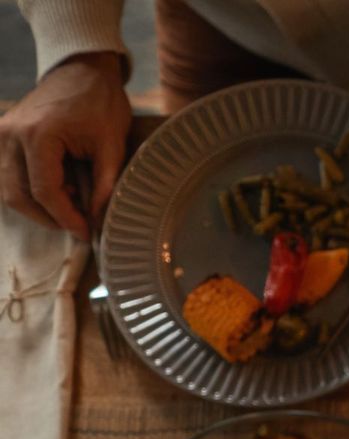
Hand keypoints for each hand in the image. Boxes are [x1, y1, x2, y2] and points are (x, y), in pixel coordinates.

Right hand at [0, 54, 129, 237]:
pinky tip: (59, 186)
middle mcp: (11, 135)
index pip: (44, 192)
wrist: (81, 70)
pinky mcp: (3, 135)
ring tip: (72, 200)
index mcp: (38, 135)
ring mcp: (2, 133)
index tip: (87, 233)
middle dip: (49, 217)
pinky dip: (30, 189)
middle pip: (18, 196)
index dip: (66, 218)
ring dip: (39, 205)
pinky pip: (9, 175)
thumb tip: (98, 221)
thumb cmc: (100, 103)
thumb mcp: (112, 146)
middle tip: (79, 223)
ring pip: (9, 189)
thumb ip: (105, 185)